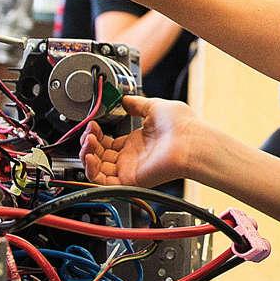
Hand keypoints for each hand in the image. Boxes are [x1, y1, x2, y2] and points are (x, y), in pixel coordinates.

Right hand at [81, 95, 201, 187]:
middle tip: (89, 132)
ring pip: (97, 169)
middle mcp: (131, 158)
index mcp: (135, 142)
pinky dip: (91, 171)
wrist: (192, 141)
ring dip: (86, 155)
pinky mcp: (130, 180)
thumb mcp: (154, 106)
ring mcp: (130, 169)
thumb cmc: (182, 126)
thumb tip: (124, 98)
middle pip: (98, 156)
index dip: (96, 134)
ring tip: (89, 142)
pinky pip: (103, 182)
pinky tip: (89, 156)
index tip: (92, 123)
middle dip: (88, 143)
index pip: (107, 143)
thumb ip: (136, 103)